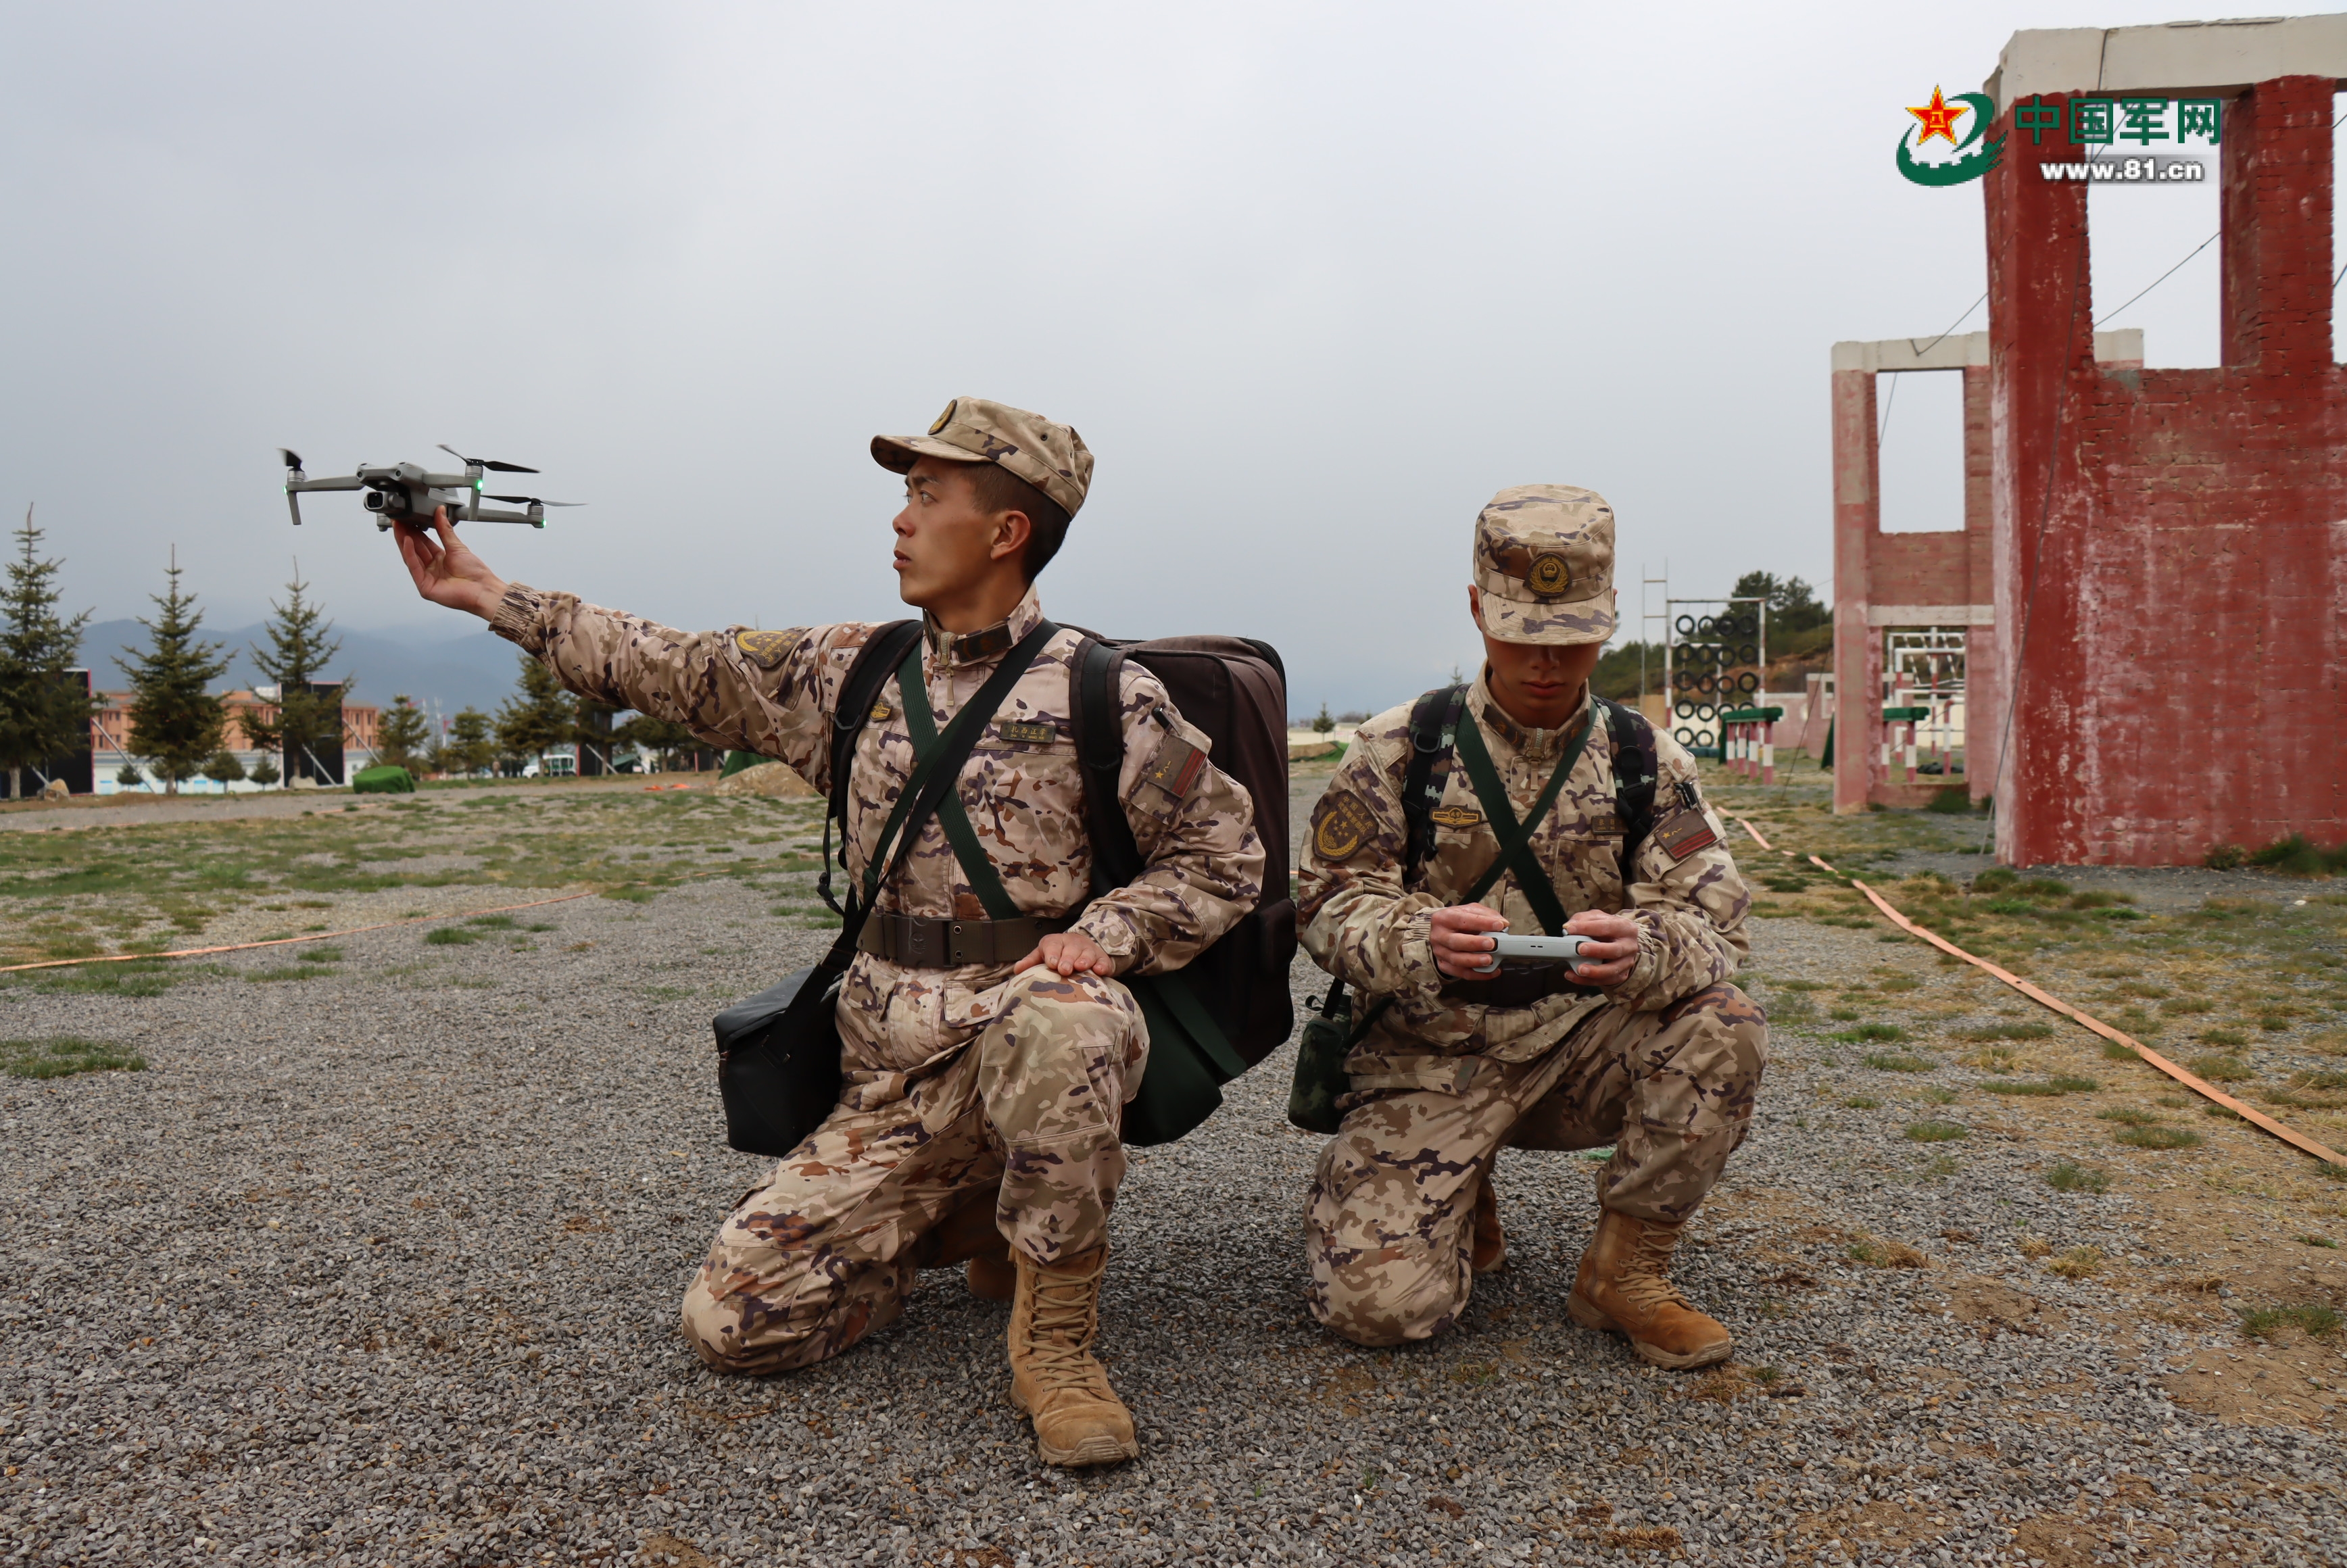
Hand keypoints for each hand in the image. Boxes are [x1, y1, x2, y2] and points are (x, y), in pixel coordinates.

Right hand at [393, 507, 509, 619]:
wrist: (483, 590)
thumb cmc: (475, 574)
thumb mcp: (457, 546)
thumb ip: (445, 529)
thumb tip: (440, 512)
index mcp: (439, 559)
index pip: (422, 542)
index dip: (414, 530)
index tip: (408, 518)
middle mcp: (431, 569)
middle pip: (414, 549)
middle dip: (406, 534)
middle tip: (399, 519)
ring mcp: (427, 578)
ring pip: (411, 557)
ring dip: (404, 541)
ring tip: (400, 527)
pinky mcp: (425, 587)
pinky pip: (414, 568)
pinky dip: (410, 554)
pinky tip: (407, 541)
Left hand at [1013, 930, 1115, 977]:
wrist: (1082, 948)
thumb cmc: (1058, 955)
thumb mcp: (1044, 955)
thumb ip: (1031, 961)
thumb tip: (1017, 969)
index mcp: (1056, 942)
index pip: (1052, 945)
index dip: (1052, 953)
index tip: (1051, 963)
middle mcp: (1072, 943)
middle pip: (1070, 950)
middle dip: (1067, 959)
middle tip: (1064, 969)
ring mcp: (1088, 950)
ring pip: (1087, 954)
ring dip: (1084, 960)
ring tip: (1081, 967)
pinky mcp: (1101, 958)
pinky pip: (1103, 961)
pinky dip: (1102, 965)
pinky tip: (1100, 970)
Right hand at [1431, 902, 1508, 979]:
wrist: (1443, 931)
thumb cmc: (1458, 921)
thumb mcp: (1471, 910)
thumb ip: (1487, 915)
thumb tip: (1502, 923)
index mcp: (1444, 918)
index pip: (1462, 920)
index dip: (1481, 923)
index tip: (1498, 925)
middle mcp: (1439, 936)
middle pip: (1455, 942)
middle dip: (1475, 944)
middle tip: (1492, 944)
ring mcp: (1440, 952)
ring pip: (1456, 960)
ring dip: (1475, 961)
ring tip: (1490, 960)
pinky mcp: (1444, 965)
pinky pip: (1461, 973)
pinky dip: (1477, 974)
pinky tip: (1491, 971)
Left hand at [1562, 910, 1640, 987]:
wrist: (1618, 941)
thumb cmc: (1606, 928)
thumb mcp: (1596, 917)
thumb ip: (1583, 919)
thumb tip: (1568, 926)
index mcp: (1625, 927)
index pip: (1607, 927)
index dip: (1588, 928)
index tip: (1571, 930)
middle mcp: (1629, 945)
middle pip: (1615, 950)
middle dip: (1597, 950)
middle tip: (1580, 949)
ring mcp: (1627, 962)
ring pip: (1613, 970)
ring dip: (1595, 971)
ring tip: (1579, 969)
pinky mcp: (1621, 975)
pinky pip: (1605, 981)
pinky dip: (1588, 980)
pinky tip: (1574, 976)